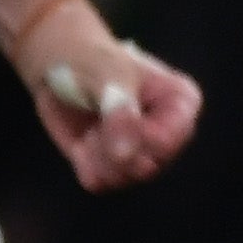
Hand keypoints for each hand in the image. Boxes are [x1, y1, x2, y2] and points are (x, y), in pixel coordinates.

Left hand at [12, 0, 199, 192]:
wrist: (60, 64)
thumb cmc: (91, 59)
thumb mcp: (106, 73)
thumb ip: (120, 108)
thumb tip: (125, 155)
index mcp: (181, 102)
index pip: (169, 139)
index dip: (135, 136)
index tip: (109, 113)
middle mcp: (170, 133)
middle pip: (149, 164)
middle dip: (113, 148)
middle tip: (96, 121)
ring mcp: (144, 153)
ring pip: (126, 177)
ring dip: (99, 156)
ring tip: (92, 129)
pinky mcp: (113, 166)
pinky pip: (102, 183)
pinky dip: (86, 165)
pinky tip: (83, 142)